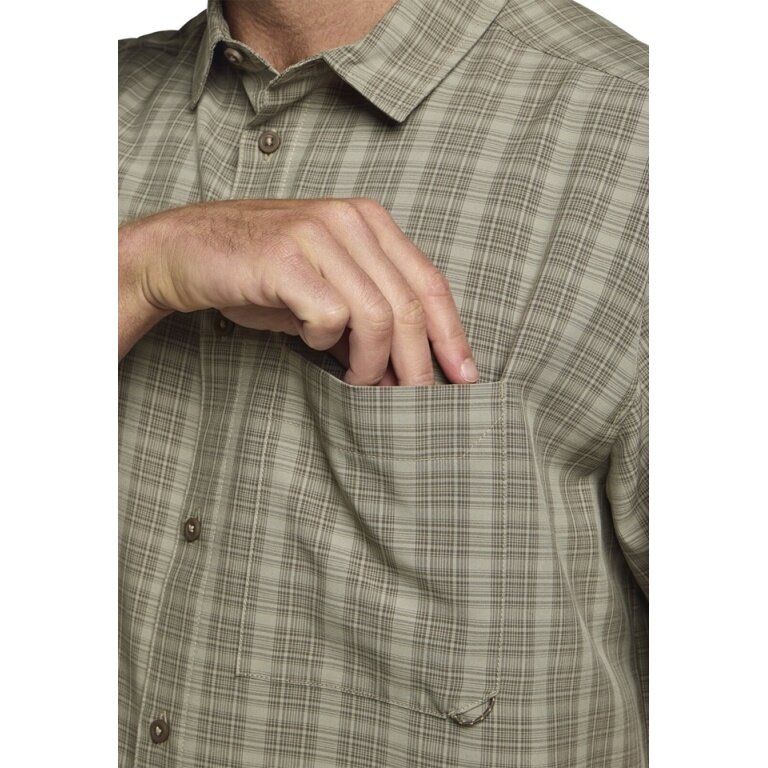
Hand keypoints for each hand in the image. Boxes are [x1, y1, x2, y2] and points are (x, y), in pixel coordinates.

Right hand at [119, 198, 477, 385]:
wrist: (186, 251)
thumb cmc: (261, 275)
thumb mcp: (328, 287)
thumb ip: (370, 316)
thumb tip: (408, 366)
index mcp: (369, 221)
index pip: (430, 282)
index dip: (452, 334)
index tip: (464, 375)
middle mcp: (349, 220)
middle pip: (410, 306)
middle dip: (417, 364)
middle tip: (412, 399)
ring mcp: (318, 234)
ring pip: (377, 317)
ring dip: (371, 363)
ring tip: (355, 380)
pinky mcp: (286, 257)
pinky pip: (330, 317)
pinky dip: (325, 342)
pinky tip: (308, 340)